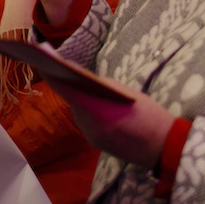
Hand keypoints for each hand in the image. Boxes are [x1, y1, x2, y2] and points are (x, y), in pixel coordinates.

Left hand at [49, 78, 175, 169]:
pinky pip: (87, 122)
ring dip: (83, 100)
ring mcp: (89, 135)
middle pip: (71, 98)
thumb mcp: (124, 91)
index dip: (50, 70)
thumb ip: (98, 83)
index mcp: (92, 106)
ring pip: (80, 111)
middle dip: (71, 85)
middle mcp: (85, 122)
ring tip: (93, 89)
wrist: (163, 148)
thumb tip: (75, 73)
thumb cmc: (147, 114)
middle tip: (72, 69)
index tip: (41, 56)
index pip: (62, 85)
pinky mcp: (95, 143)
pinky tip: (103, 107)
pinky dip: (91, 112)